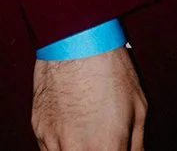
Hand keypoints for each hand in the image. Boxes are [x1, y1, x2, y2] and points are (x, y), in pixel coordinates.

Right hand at [31, 48, 145, 150]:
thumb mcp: (138, 109)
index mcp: (105, 150)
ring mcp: (52, 141)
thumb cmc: (109, 67)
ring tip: (88, 138)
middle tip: (104, 143)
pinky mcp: (38, 128)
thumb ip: (136, 146)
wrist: (75, 36)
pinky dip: (61, 148)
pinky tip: (73, 132)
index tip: (117, 148)